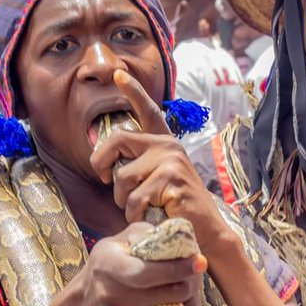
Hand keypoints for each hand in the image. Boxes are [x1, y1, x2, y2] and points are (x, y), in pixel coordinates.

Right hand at [81, 221, 205, 305]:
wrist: (87, 304)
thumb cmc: (111, 264)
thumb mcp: (119, 241)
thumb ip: (147, 234)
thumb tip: (180, 239)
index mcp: (108, 265)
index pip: (146, 273)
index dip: (176, 269)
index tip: (199, 262)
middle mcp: (111, 294)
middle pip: (168, 293)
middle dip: (190, 281)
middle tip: (195, 273)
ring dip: (190, 299)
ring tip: (188, 287)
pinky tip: (178, 305)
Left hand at [89, 69, 230, 256]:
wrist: (205, 231)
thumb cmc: (174, 208)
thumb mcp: (155, 180)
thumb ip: (137, 165)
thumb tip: (106, 165)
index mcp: (164, 142)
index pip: (147, 111)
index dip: (132, 90)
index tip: (118, 74)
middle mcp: (168, 145)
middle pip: (116, 141)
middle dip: (100, 164)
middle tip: (104, 180)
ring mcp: (171, 160)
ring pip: (122, 177)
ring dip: (123, 201)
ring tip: (140, 208)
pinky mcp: (171, 179)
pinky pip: (135, 198)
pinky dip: (135, 213)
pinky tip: (150, 216)